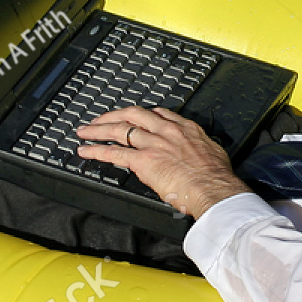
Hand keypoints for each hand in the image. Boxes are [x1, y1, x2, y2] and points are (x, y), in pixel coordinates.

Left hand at [73, 107, 250, 218]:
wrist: (214, 188)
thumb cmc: (217, 177)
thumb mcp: (213, 153)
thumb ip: (200, 149)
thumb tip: (200, 156)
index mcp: (185, 128)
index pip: (158, 113)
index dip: (141, 114)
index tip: (133, 116)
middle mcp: (166, 131)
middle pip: (132, 114)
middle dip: (113, 115)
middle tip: (100, 119)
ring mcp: (153, 144)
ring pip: (119, 130)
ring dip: (98, 130)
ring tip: (84, 132)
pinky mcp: (143, 161)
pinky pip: (114, 153)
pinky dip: (96, 151)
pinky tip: (85, 151)